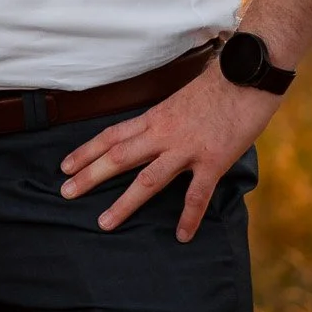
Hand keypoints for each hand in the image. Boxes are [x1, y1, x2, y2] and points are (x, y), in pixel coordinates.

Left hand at [58, 65, 274, 239]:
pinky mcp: (213, 160)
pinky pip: (197, 194)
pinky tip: (182, 236)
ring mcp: (186, 149)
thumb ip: (164, 119)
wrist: (247, 75)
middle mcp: (163, 134)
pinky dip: (189, 217)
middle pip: (118, 158)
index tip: (65, 166)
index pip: (111, 136)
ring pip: (147, 180)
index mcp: (154, 117)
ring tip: (104, 223)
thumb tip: (153, 131)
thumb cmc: (218, 85)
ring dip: (124, 203)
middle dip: (89, 177)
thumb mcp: (179, 99)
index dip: (85, 151)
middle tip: (65, 193)